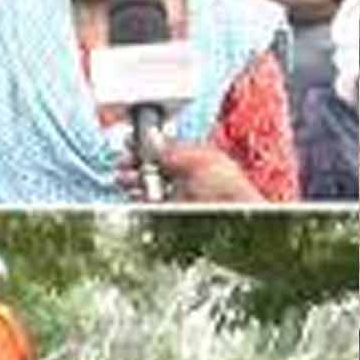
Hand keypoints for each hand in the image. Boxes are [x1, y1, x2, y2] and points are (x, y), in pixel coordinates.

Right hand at [116, 142, 263, 202]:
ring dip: (132, 181)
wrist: (237, 221)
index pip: (164, 148)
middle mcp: (186, 177)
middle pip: (151, 167)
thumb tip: (152, 138)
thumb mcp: (200, 160)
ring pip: (147, 187)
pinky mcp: (172, 216)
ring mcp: (178, 197)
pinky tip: (132, 196)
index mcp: (196, 158)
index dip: (145, 145)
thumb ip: (173, 149)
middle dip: (134, 163)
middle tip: (123, 162)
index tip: (130, 142)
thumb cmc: (230, 189)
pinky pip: (148, 207)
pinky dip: (137, 201)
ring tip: (123, 178)